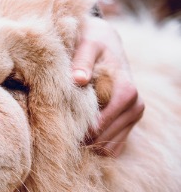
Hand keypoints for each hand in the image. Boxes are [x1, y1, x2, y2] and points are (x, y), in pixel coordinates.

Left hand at [71, 16, 144, 156]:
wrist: (105, 42)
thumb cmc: (93, 44)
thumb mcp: (87, 45)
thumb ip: (82, 61)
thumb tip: (78, 79)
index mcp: (126, 91)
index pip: (100, 124)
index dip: (76, 128)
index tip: (57, 123)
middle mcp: (135, 107)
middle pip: (102, 138)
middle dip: (79, 136)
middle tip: (58, 127)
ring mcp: (133, 118)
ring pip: (107, 147)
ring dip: (87, 142)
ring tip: (68, 127)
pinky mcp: (128, 125)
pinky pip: (111, 149)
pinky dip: (94, 145)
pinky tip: (80, 132)